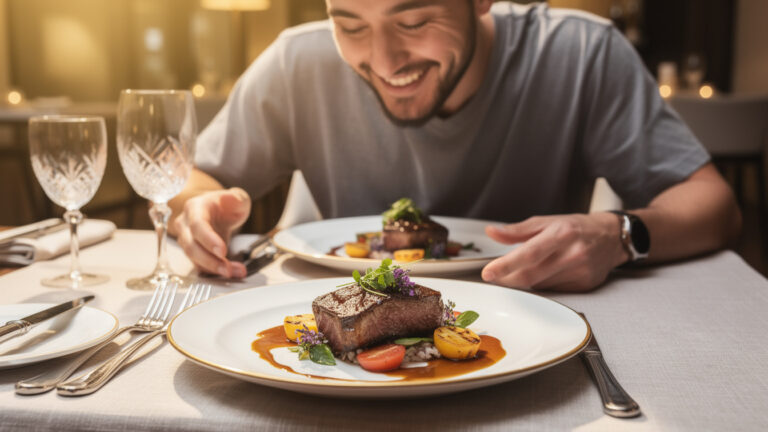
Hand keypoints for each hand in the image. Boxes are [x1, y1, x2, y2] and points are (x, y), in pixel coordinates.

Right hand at [173, 188, 250, 277]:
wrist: (219, 212)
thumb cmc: (226, 205)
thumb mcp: (237, 198)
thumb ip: (237, 197)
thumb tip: (234, 198)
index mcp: (195, 207)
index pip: (197, 225)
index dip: (208, 239)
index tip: (222, 251)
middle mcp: (185, 224)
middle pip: (191, 246)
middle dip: (210, 260)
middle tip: (228, 269)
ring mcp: (186, 239)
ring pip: (194, 258)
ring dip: (214, 268)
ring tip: (234, 272)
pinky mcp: (192, 253)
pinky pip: (200, 265)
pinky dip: (215, 271)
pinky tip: (231, 272)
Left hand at [481, 213, 627, 290]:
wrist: (612, 237)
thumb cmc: (576, 227)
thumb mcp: (547, 221)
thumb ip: (517, 230)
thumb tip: (492, 232)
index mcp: (561, 233)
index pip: (529, 253)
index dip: (506, 265)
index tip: (488, 273)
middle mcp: (573, 253)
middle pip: (532, 275)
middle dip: (508, 278)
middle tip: (495, 275)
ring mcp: (581, 271)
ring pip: (540, 285)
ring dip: (525, 281)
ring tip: (524, 269)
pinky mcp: (585, 285)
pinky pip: (554, 291)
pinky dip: (543, 284)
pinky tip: (546, 274)